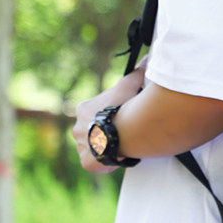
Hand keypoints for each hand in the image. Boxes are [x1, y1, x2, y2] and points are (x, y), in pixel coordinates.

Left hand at [72, 59, 146, 173]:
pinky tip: (117, 158)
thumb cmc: (122, 108)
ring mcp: (81, 147)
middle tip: (124, 132)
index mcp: (83, 110)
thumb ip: (135, 74)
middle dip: (105, 131)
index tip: (122, 115)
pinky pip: (95, 163)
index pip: (96, 111)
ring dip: (105, 147)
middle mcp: (77, 128)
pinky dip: (105, 162)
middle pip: (92, 130)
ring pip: (93, 147)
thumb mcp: (128, 87)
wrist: (121, 132)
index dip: (110, 113)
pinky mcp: (88, 163)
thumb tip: (145, 59)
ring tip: (122, 146)